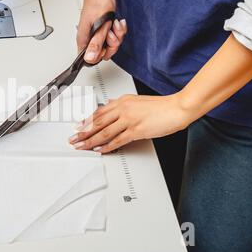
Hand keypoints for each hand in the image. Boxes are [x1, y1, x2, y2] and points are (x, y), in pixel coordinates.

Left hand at [69, 93, 191, 153]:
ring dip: (91, 140)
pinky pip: (118, 140)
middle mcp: (124, 109)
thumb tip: (110, 108)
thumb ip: (122, 105)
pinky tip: (100, 150)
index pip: (99, 112)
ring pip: (104, 132)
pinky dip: (107, 146)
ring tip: (82, 146)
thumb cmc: (161, 106)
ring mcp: (129, 119)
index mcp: (122, 101)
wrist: (177, 107)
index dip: (86, 121)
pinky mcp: (137, 130)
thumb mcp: (137, 101)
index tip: (77, 127)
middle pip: (97, 122)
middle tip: (73, 139)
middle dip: (83, 132)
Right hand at [77, 0, 127, 64]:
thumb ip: (96, 43)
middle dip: (113, 44)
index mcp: (83, 39)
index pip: (90, 59)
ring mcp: (96, 33)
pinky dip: (118, 30)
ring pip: (110, 44)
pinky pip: (113, 36)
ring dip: (117, 35)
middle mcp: (89, 37)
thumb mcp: (100, 25)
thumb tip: (89, 58)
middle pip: (103, 52)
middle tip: (112, 33)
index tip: (106, 46)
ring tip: (114, 24)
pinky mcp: (103, 28)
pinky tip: (117, 22)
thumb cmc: (98, 0)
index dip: (101, 55)